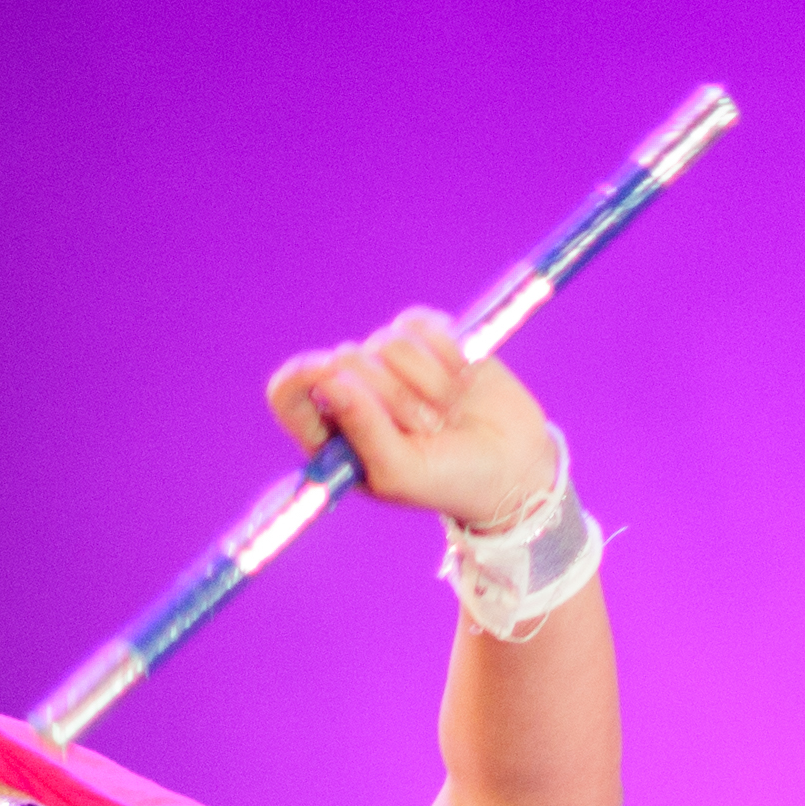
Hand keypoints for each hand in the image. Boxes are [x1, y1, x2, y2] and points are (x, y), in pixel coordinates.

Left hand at [267, 308, 560, 536]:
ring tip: (445, 412)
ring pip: (388, 341)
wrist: (514, 466)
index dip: (304, 375)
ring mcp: (389, 364)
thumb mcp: (401, 473)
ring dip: (426, 381)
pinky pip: (420, 323)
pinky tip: (459, 380)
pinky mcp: (426, 339)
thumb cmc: (450, 482)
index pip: (290, 392)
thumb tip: (329, 380)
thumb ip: (364, 431)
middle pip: (347, 360)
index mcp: (333, 434)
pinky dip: (446, 351)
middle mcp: (355, 394)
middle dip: (393, 396)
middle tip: (424, 430)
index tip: (332, 375)